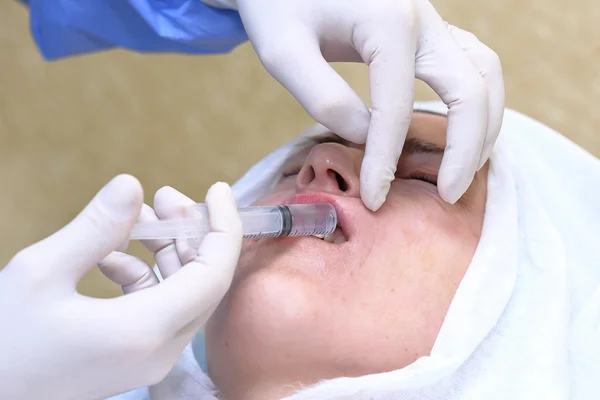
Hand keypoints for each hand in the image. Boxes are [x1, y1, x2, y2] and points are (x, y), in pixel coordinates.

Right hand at [0, 175, 241, 399]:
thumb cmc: (4, 341)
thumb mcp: (42, 273)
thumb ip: (95, 227)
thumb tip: (131, 184)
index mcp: (145, 331)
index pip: (214, 275)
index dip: (223, 228)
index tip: (217, 190)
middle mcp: (160, 351)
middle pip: (203, 281)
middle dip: (191, 232)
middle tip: (164, 195)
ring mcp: (150, 359)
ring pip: (182, 293)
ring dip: (168, 250)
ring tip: (140, 217)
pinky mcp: (136, 357)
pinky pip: (158, 307)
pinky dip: (144, 274)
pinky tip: (110, 256)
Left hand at [203, 0, 503, 209]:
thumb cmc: (278, 4)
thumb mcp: (283, 51)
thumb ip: (324, 96)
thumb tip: (365, 137)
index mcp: (387, 20)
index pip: (396, 107)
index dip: (386, 160)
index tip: (374, 198)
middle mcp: (422, 18)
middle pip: (470, 89)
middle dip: (464, 150)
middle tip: (447, 196)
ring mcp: (431, 21)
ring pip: (484, 74)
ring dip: (485, 126)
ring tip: (462, 170)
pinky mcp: (429, 29)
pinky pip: (473, 64)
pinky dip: (477, 103)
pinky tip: (461, 133)